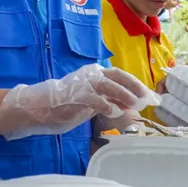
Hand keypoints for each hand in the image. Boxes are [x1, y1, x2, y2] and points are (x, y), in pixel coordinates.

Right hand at [0, 64, 157, 140]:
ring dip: (123, 94)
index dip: (136, 84)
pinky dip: (106, 105)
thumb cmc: (64, 105)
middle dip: (135, 86)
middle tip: (147, 98)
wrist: (37, 107)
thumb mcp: (90, 103)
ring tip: (134, 104)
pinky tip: (113, 112)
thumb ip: (107, 100)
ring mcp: (83, 84)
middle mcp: (90, 75)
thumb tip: (129, 103)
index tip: (150, 95)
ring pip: (108, 84)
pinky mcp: (75, 95)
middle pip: (118, 76)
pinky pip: (94, 98)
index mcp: (95, 74)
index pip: (120, 76)